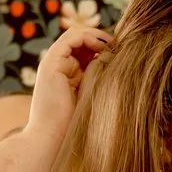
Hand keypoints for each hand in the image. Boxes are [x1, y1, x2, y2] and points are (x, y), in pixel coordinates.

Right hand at [27, 24, 108, 143]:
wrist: (51, 137)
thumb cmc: (72, 124)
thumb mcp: (91, 95)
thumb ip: (98, 79)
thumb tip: (117, 65)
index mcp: (66, 72)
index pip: (84, 48)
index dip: (102, 45)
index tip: (120, 51)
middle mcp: (57, 65)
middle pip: (79, 38)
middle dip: (100, 38)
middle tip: (118, 44)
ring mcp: (52, 62)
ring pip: (74, 34)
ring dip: (95, 35)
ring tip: (111, 44)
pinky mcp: (51, 63)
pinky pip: (70, 39)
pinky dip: (87, 38)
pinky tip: (101, 47)